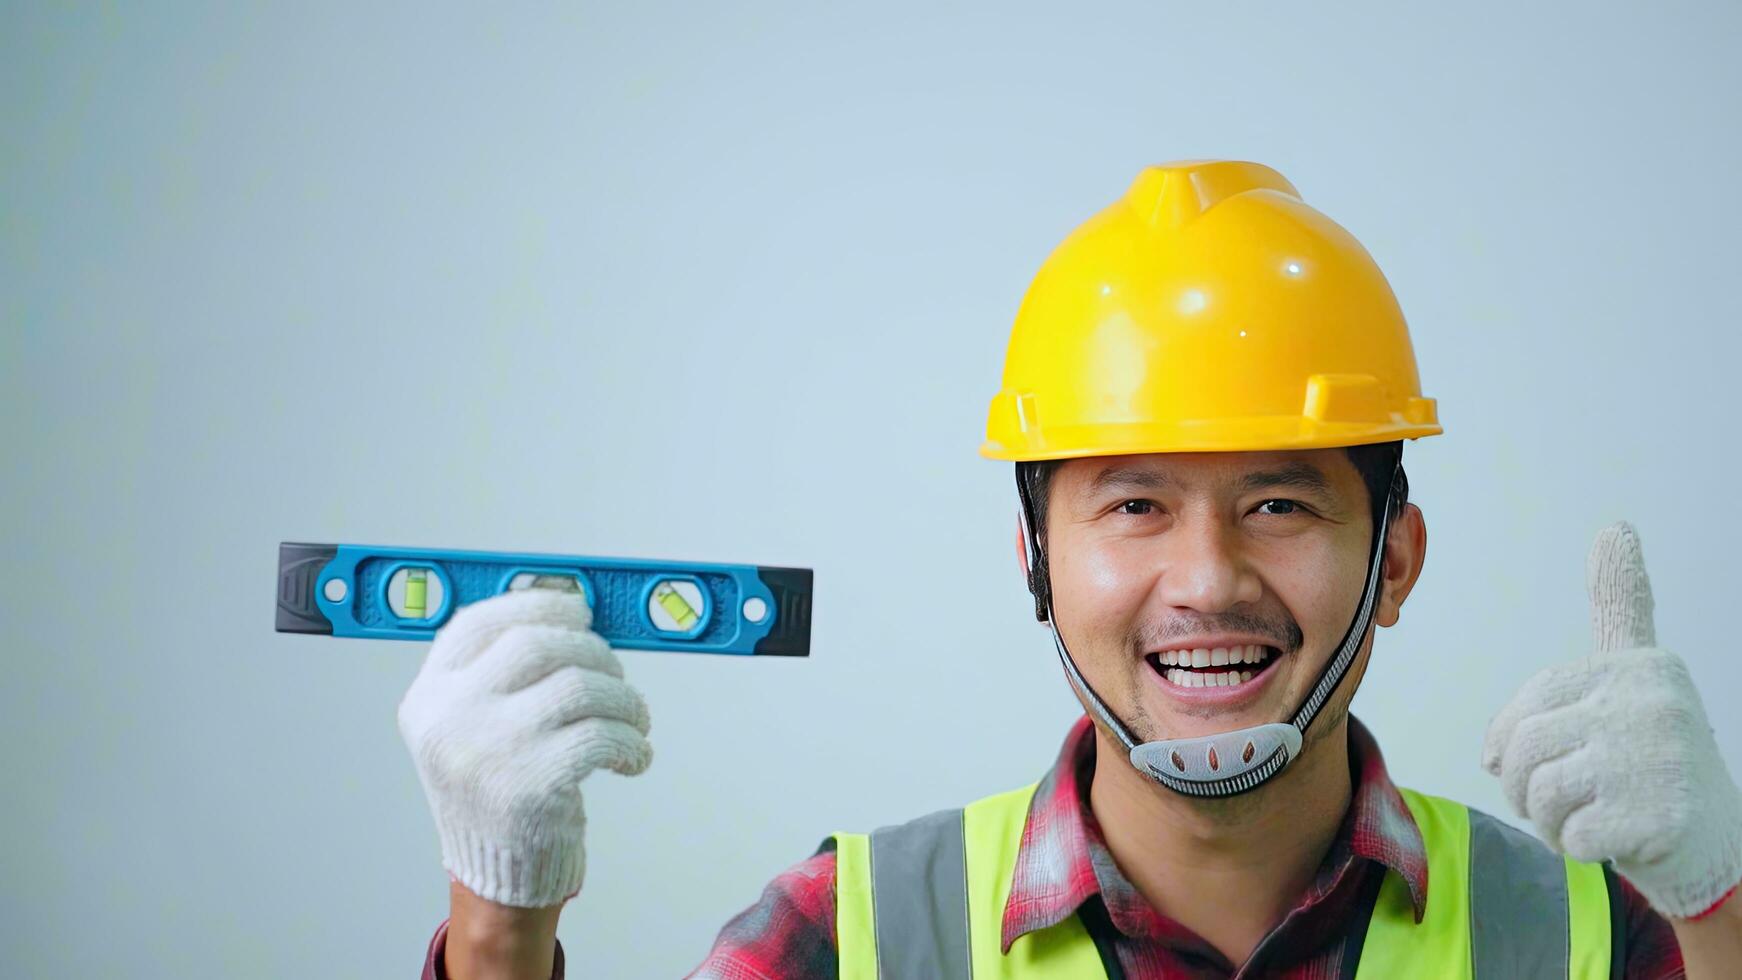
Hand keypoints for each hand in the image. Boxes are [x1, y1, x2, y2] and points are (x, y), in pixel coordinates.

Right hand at [397, 587, 652, 907]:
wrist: (499, 876)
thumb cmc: (501, 790)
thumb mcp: (473, 726)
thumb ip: (503, 672)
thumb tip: (573, 612)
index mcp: (429, 697)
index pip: (478, 623)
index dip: (537, 604)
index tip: (578, 609)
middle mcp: (449, 719)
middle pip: (536, 644)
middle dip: (592, 650)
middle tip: (614, 675)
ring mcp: (487, 751)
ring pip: (579, 686)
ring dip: (624, 698)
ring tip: (635, 720)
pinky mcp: (529, 786)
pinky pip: (601, 736)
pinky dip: (632, 741)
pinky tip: (634, 755)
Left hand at [1482, 522, 1741, 919]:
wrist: (1716, 843)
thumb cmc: (1654, 760)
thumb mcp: (1638, 674)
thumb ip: (1623, 605)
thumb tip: (1615, 528)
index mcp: (1642, 666)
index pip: (1534, 700)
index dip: (1510, 739)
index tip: (1518, 759)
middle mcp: (1653, 702)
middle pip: (1527, 747)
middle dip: (1522, 786)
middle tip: (1551, 801)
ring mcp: (1657, 758)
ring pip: (1541, 792)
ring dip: (1546, 819)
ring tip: (1582, 816)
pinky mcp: (1657, 815)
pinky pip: (1569, 836)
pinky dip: (1576, 847)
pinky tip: (1611, 840)